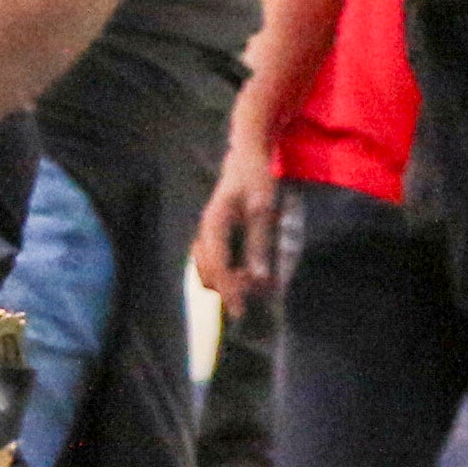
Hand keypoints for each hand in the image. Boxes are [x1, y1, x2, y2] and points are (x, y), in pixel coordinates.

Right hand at [193, 140, 283, 302]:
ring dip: (230, 281)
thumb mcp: (262, 209)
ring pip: (210, 270)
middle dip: (231, 287)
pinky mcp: (214, 236)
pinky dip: (230, 271)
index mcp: (213, 227)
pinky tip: (251, 271)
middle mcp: (204, 234)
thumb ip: (259, 242)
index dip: (229, 290)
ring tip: (259, 282)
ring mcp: (206, 235)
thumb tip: (258, 277)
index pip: (217, 267)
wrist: (246, 156)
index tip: (240, 310)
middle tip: (260, 290)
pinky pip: (215, 262)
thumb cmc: (256, 178)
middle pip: (209, 274)